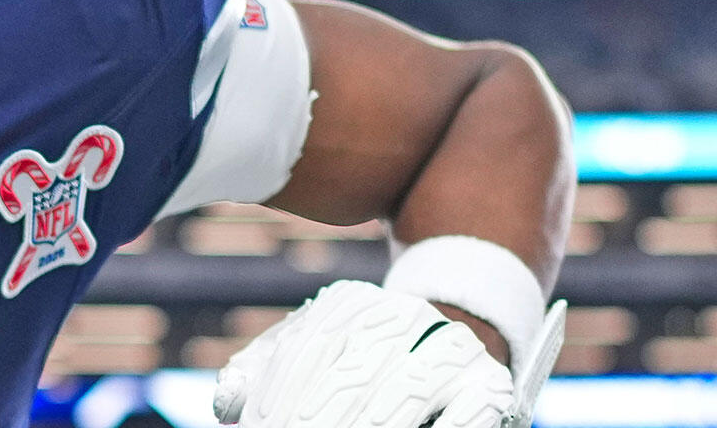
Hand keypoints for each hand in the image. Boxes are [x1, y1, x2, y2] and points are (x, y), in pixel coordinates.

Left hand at [213, 281, 514, 427]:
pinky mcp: (492, 382)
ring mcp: (452, 346)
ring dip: (374, 424)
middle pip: (354, 372)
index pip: (307, 350)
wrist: (451, 350)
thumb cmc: (363, 372)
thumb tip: (228, 403)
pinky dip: (445, 426)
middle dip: (321, 418)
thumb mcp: (311, 360)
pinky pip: (468, 412)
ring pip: (408, 390)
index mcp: (351, 305)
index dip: (281, 397)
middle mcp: (403, 316)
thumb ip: (266, 373)